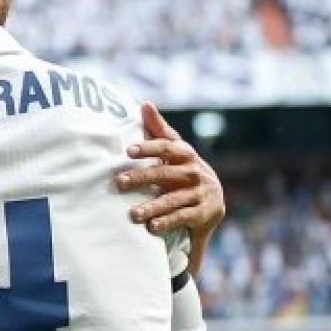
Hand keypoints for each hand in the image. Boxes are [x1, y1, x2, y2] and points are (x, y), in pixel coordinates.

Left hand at [115, 102, 224, 273]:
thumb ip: (159, 129)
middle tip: (119, 182)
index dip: (149, 147)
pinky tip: (151, 227)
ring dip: (153, 206)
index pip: (167, 147)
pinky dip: (167, 222)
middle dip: (142, 178)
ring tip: (132, 214)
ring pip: (174, 199)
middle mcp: (195, 172)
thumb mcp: (175, 150)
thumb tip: (145, 103)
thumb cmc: (182, 170)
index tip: (128, 150)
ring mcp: (201, 193)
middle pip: (166, 174)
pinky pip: (184, 218)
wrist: (212, 200)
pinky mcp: (204, 214)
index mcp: (186, 154)